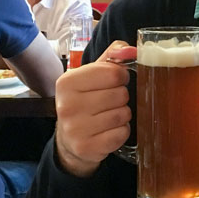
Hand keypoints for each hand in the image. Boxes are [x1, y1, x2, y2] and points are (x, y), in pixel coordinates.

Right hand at [54, 41, 136, 176]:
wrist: (69, 139)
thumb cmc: (86, 99)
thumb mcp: (93, 73)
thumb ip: (113, 55)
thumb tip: (131, 50)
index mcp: (67, 82)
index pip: (114, 73)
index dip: (121, 77)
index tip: (114, 82)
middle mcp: (67, 105)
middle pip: (121, 94)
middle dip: (121, 97)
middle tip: (108, 101)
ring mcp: (75, 129)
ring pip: (123, 114)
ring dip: (122, 114)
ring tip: (107, 115)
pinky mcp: (87, 147)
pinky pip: (122, 133)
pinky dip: (121, 131)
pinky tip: (108, 130)